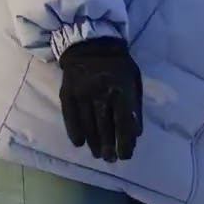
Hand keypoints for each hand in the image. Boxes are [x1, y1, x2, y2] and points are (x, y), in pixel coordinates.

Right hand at [57, 37, 143, 161]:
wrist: (90, 43)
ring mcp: (82, 94)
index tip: (125, 156)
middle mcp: (100, 94)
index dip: (124, 142)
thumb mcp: (134, 81)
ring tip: (98, 155)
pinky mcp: (67, 93)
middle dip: (108, 147)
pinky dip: (74, 131)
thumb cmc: (118, 65)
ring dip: (93, 143)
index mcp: (121, 91)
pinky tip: (79, 143)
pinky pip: (70, 116)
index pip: (123, 123)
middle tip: (110, 160)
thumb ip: (135, 107)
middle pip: (104, 127)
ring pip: (87, 125)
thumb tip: (136, 133)